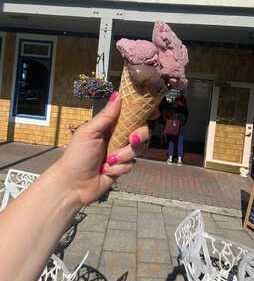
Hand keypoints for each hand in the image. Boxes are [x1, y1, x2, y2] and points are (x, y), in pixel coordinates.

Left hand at [56, 91, 148, 205]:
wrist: (74, 185)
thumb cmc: (76, 156)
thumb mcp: (89, 132)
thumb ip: (106, 115)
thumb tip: (117, 95)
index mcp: (109, 125)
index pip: (130, 114)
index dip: (143, 112)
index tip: (153, 112)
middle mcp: (117, 137)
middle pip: (141, 130)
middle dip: (139, 135)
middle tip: (132, 138)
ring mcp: (121, 152)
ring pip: (138, 149)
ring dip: (124, 155)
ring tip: (109, 160)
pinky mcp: (122, 167)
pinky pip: (131, 164)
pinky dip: (119, 168)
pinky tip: (106, 170)